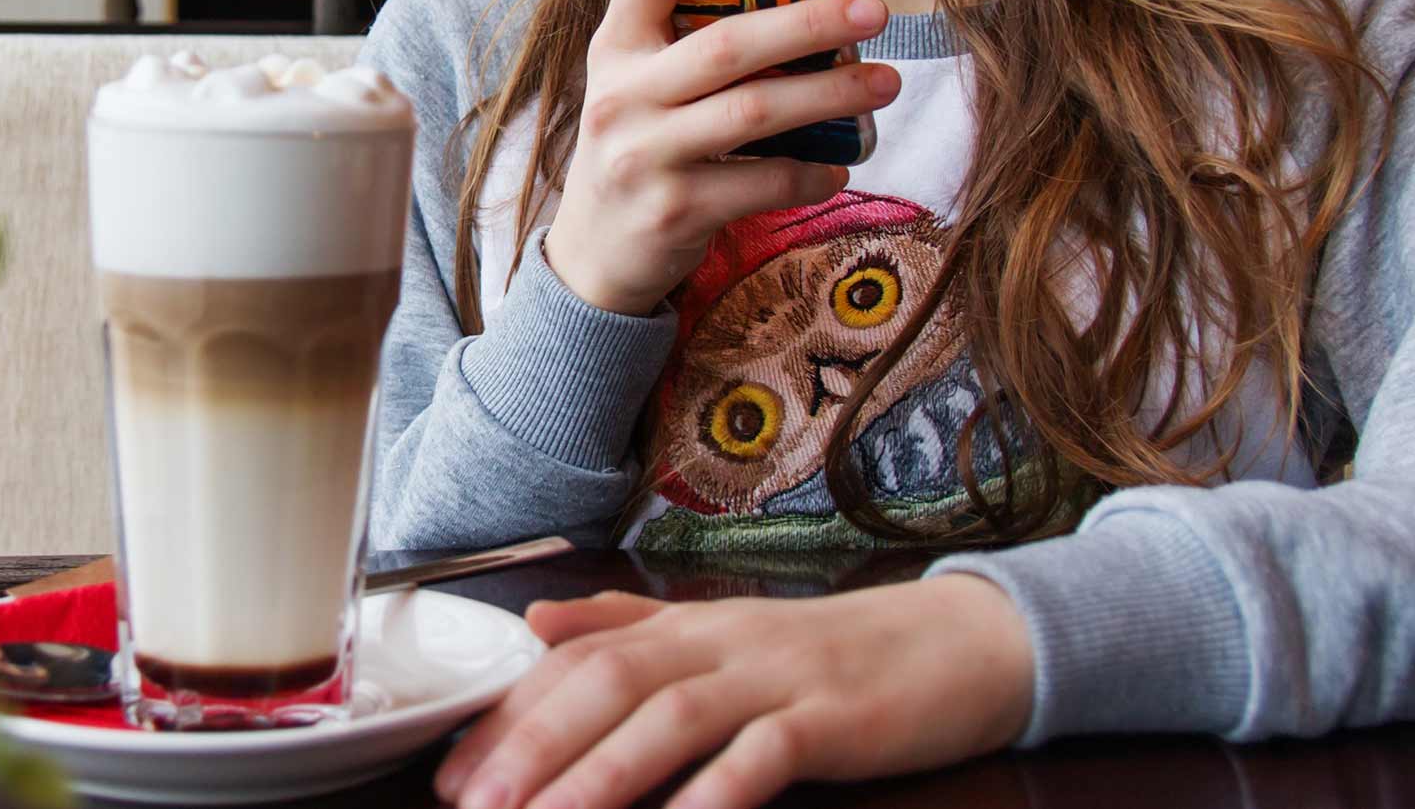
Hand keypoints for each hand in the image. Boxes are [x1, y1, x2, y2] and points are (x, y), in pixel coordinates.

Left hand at [433, 575, 1034, 808]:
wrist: (962, 644)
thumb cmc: (830, 655)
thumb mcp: (722, 633)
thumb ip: (629, 625)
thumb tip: (536, 622)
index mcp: (686, 626)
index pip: (577, 659)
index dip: (509, 712)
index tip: (452, 771)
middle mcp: (721, 644)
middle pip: (608, 683)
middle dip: (532, 745)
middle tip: (475, 804)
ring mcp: (779, 680)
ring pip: (672, 718)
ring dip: (601, 775)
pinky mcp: (835, 720)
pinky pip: (765, 757)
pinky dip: (716, 794)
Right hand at [546, 0, 901, 315]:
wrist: (595, 255)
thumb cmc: (640, 146)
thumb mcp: (641, 83)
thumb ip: (688, 38)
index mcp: (614, 47)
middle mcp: (622, 96)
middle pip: (726, 46)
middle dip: (809, 22)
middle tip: (875, 7)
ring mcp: (645, 156)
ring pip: (755, 113)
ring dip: (831, 94)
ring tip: (886, 82)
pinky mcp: (676, 211)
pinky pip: (762, 183)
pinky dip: (812, 174)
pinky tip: (840, 167)